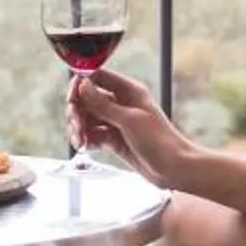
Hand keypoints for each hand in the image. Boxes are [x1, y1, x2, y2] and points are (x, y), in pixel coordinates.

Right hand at [68, 68, 198, 188]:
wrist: (173, 168)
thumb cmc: (159, 141)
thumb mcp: (129, 120)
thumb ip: (103, 104)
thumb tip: (82, 85)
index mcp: (128, 91)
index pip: (96, 77)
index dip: (80, 85)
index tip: (72, 99)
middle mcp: (121, 103)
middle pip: (87, 99)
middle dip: (78, 112)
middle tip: (77, 127)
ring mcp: (117, 121)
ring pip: (88, 118)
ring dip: (79, 129)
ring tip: (81, 141)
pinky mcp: (114, 139)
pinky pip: (93, 134)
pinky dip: (86, 140)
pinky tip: (87, 147)